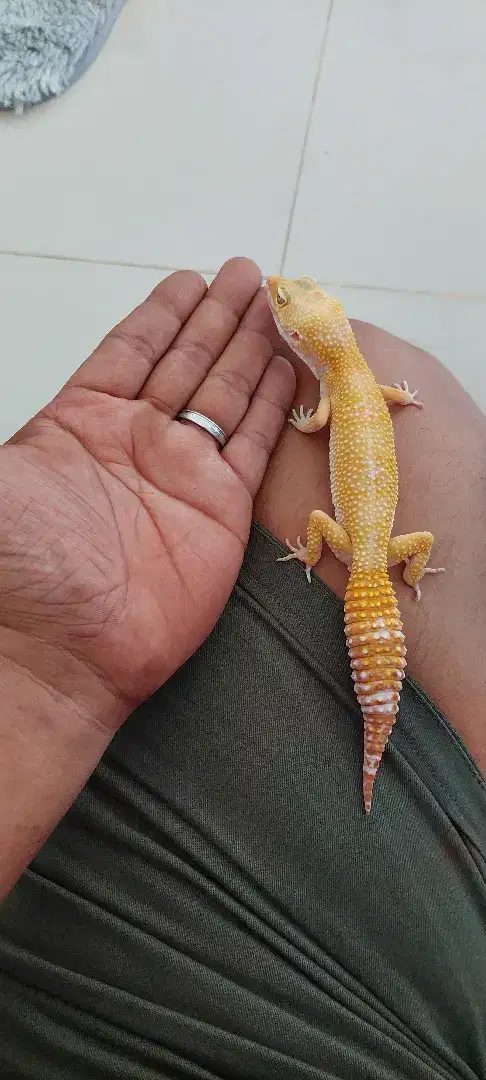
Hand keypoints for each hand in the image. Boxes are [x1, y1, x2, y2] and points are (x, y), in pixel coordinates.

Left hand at [0, 258, 293, 723]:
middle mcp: (136, 442)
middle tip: (251, 276)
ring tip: (277, 307)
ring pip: (226, 395)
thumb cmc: (22, 558)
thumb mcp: (6, 474)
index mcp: (81, 422)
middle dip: (218, 318)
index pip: (132, 350)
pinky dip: (273, 405)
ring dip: (252, 350)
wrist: (61, 647)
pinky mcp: (222, 511)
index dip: (165, 313)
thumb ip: (42, 428)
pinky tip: (286, 368)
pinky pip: (253, 445)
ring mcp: (181, 476)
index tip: (193, 278)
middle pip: (187, 363)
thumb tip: (47, 410)